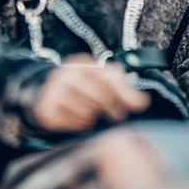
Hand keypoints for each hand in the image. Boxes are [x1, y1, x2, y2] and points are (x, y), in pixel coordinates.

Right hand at [33, 54, 150, 132]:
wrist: (47, 92)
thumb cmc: (83, 87)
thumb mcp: (102, 81)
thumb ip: (124, 90)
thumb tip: (143, 102)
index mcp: (83, 64)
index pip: (109, 78)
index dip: (124, 95)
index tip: (134, 107)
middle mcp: (67, 73)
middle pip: (99, 97)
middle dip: (111, 109)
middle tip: (115, 116)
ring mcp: (54, 90)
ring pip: (85, 113)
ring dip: (92, 118)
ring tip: (91, 114)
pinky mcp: (45, 109)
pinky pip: (70, 123)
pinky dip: (77, 125)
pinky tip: (77, 119)